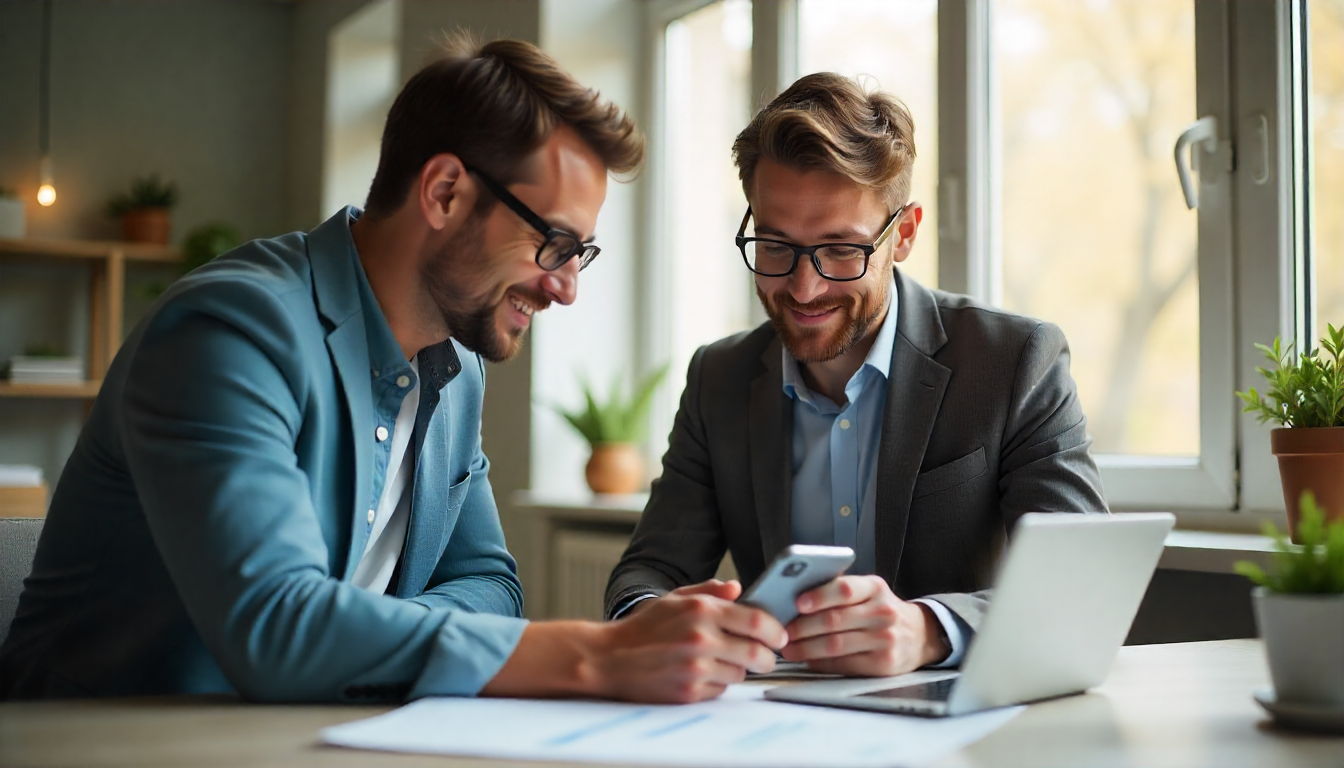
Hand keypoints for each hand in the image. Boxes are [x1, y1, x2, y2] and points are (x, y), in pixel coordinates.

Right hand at [594, 580, 786, 702]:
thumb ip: (709, 592)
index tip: (778, 635)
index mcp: (701, 610)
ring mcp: (695, 668)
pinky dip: (718, 683)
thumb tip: (738, 588)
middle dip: (767, 657)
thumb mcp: (675, 599)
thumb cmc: (643, 628)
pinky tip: (703, 673)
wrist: (610, 658)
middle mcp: (700, 638)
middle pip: (757, 653)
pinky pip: (720, 690)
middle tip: (765, 657)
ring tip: (722, 661)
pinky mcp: (688, 692)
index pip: (756, 621)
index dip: (775, 630)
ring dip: (739, 670)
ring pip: (740, 674)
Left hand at [780, 575, 949, 675]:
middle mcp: (883, 612)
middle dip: (802, 627)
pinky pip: (844, 664)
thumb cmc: (882, 609)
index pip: (844, 589)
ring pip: (835, 645)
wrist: (919, 635)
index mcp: (875, 587)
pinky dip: (821, 663)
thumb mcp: (869, 591)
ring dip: (806, 648)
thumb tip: (796, 600)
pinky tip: (808, 660)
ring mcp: (885, 639)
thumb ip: (840, 591)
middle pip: (834, 620)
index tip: (797, 602)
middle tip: (782, 631)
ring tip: (788, 649)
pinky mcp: (883, 664)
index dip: (819, 596)